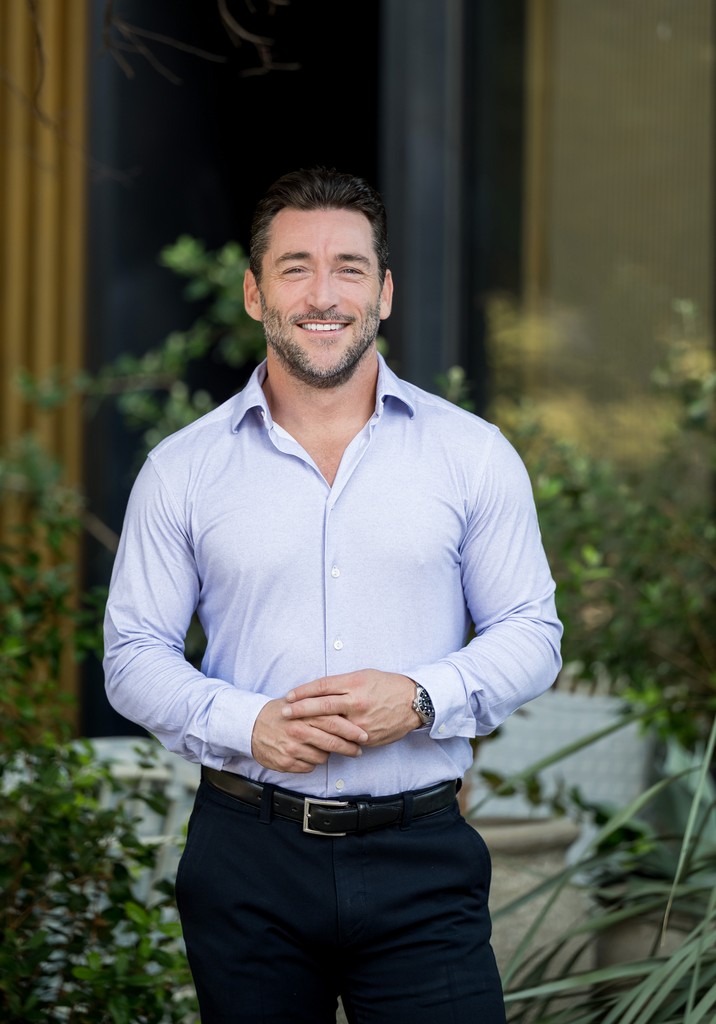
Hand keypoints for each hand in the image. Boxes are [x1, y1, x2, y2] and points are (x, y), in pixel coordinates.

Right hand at [251, 697, 367, 773]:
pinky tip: (307, 754)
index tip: (364, 735)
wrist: (250, 726)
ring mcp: (292, 748)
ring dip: (327, 754)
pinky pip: (309, 767)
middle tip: (357, 750)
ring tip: (324, 748)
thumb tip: (346, 710)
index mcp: (304, 714)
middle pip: (332, 742)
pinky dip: (312, 762)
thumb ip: (319, 706)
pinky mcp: (286, 762)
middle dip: (349, 747)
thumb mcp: (298, 703)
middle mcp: (298, 731)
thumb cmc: (279, 713)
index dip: (352, 731)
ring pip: (322, 757)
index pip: (334, 722)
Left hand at [282, 669, 420, 747]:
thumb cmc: (387, 685)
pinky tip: (318, 740)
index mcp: (354, 683)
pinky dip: (330, 739)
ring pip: (331, 726)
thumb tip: (319, 690)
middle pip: (321, 706)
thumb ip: (342, 684)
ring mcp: (361, 721)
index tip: (289, 696)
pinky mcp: (367, 737)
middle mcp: (356, 702)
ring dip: (311, 728)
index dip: (303, 692)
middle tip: (284, 713)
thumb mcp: (364, 676)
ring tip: (296, 728)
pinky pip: (344, 739)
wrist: (413, 702)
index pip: (322, 687)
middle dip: (299, 710)